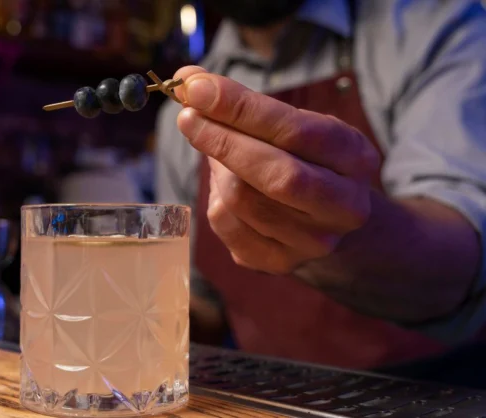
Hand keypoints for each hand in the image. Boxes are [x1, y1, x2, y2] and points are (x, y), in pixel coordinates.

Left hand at [175, 66, 380, 274]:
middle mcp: (343, 206)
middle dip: (223, 140)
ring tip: (216, 151)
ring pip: (243, 200)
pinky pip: (227, 226)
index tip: (198, 88)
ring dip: (217, 170)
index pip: (296, 131)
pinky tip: (224, 186)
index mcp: (355, 159)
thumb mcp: (294, 125)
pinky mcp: (279, 262)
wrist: (330, 220)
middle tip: (187, 116)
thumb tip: (188, 82)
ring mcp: (313, 241)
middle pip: (276, 175)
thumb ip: (245, 103)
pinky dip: (215, 198)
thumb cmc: (305, 159)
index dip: (242, 108)